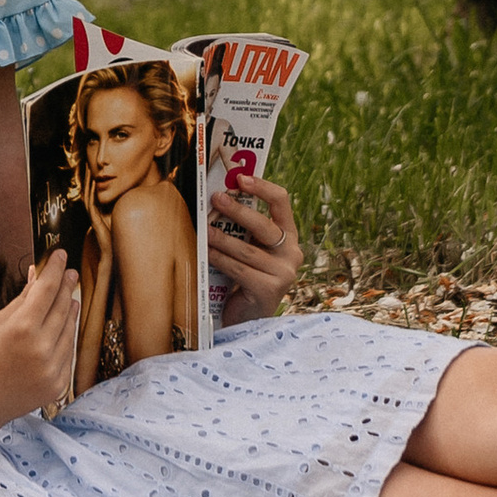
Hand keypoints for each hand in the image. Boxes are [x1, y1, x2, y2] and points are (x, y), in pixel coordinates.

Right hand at [0, 248, 80, 426]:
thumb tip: (39, 274)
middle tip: (69, 272)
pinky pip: (68, 352)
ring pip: (69, 330)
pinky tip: (64, 324)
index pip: (47, 290)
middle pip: (62, 307)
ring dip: (70, 310)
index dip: (55, 269)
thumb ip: (22, 300)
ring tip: (69, 296)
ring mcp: (53, 369)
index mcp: (22, 329)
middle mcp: (41, 349)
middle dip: (66, 287)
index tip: (60, 255)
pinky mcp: (58, 385)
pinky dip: (66, 336)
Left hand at [206, 173, 302, 320]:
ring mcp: (284, 273)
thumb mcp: (250, 247)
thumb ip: (243, 229)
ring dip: (222, 237)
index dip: (262, 187)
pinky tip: (207, 253)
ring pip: (247, 249)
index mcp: (288, 236)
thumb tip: (218, 197)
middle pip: (264, 225)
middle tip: (216, 198)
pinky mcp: (270, 290)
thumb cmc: (245, 276)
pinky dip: (220, 259)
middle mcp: (292, 253)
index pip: (282, 202)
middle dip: (238, 210)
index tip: (240, 178)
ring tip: (204, 228)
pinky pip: (240, 269)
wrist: (248, 318)